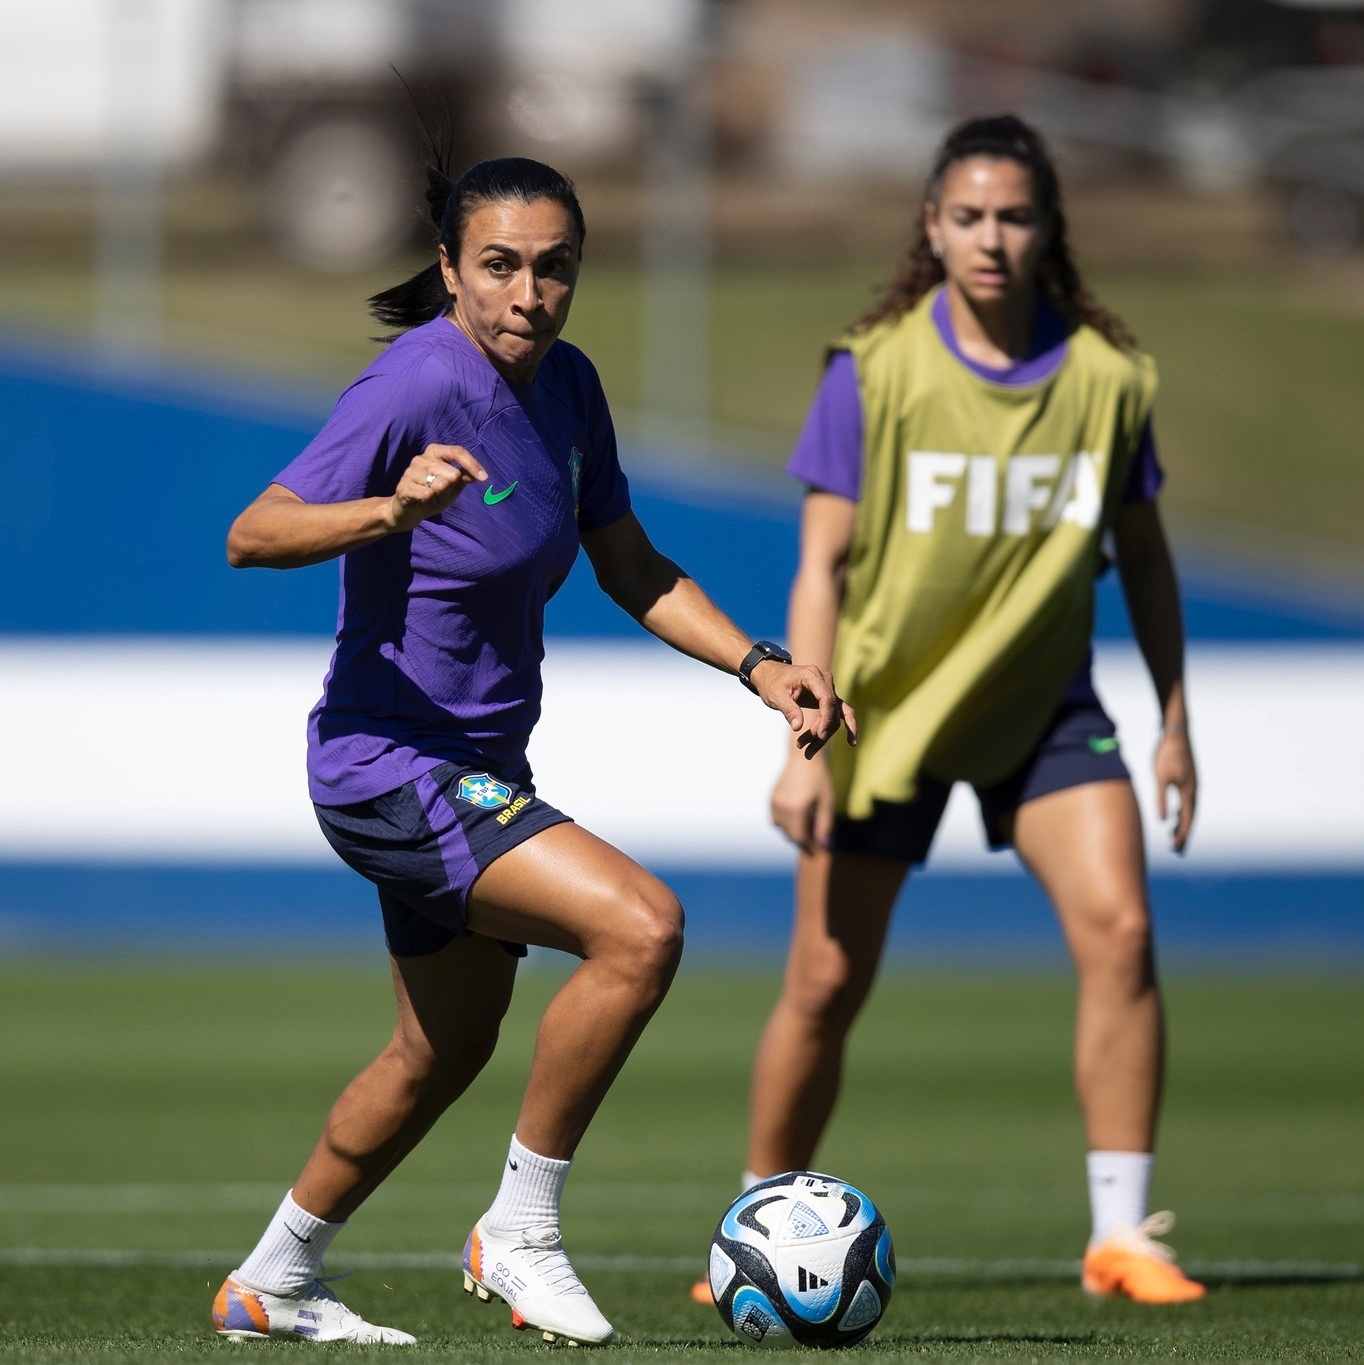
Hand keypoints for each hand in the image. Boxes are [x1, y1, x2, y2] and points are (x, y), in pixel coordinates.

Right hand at [387, 444, 486, 531]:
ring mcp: (411, 471)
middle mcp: (421, 458)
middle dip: (450, 489)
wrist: (407, 511)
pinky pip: (428, 495)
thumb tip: (478, 474)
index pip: (457, 451)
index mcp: (434, 452)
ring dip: (440, 498)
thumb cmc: (432, 496)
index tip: (484, 478)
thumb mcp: (452, 486)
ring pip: (441, 485)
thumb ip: (464, 477)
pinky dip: (430, 504)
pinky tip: (422, 503)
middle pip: (452, 474)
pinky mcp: (404, 486)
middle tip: (439, 494)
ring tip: (430, 499)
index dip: (472, 464)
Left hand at [751, 660, 856, 757]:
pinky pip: (840, 713)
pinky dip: (846, 727)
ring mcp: (828, 689)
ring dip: (823, 735)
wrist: (771, 675)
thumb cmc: (772, 683)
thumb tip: (798, 727)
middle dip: (821, 732)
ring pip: (835, 716)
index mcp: (812, 676)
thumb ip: (788, 709)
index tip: (819, 736)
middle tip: (804, 747)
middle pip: (832, 710)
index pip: (827, 698)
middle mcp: (825, 680)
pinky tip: (852, 742)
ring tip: (807, 752)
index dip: (826, 719)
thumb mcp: (776, 695)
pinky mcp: (828, 697)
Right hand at [771, 751, 836, 853]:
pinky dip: (785, 822)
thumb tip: (824, 845)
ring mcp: (774, 802)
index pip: (799, 837)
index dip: (809, 846)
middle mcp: (782, 807)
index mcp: (796, 808)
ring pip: (781, 828)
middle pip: (789, 834)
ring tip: (807, 822)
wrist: (804, 758)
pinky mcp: (771, 799)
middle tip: (815, 837)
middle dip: (802, 839)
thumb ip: (825, 825)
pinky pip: (776, 819)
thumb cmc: (820, 778)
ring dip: (792, 830)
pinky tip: (798, 814)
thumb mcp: (827, 802)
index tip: (818, 849)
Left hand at [1154, 727, 1195, 852]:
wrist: (1176, 733)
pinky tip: (1172, 816)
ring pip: (1189, 810)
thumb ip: (1161, 799)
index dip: (1182, 835)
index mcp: (1188, 792)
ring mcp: (1192, 785)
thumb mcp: (1160, 777)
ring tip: (1173, 837)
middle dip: (1183, 834)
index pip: (1186, 819)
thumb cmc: (1166, 754)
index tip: (1177, 849)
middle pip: (1190, 818)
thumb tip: (1161, 820)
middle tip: (1177, 850)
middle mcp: (1193, 791)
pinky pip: (1186, 801)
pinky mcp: (1188, 780)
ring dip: (1182, 824)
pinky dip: (1181, 812)